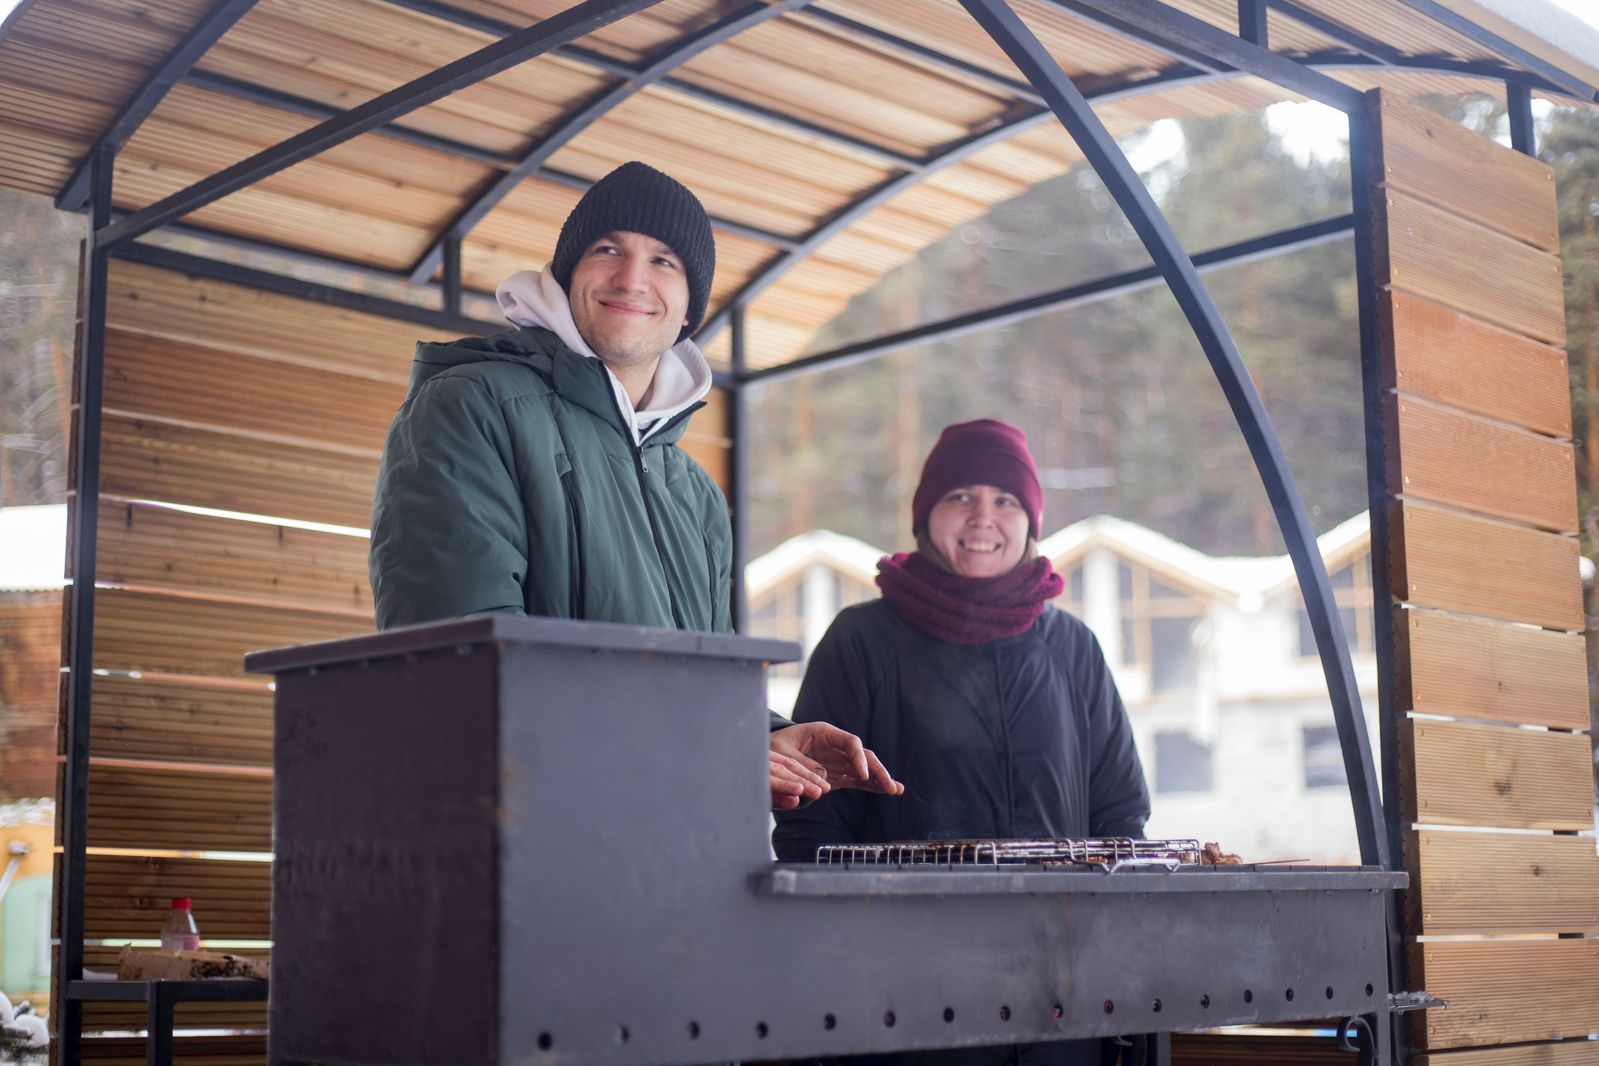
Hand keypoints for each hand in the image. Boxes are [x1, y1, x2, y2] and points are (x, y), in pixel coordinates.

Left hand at [768, 721, 903, 809]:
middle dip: (876, 770)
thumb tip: (824, 780)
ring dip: (879, 778)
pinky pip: (859, 780)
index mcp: (824, 733)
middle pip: (862, 755)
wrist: (769, 750)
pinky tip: (890, 791)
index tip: (862, 774)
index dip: (858, 757)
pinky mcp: (838, 774)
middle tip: (888, 785)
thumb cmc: (774, 746)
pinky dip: (872, 786)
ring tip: (896, 789)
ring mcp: (839, 760)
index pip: (850, 742)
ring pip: (865, 768)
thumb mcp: (782, 753)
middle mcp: (836, 745)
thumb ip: (801, 765)